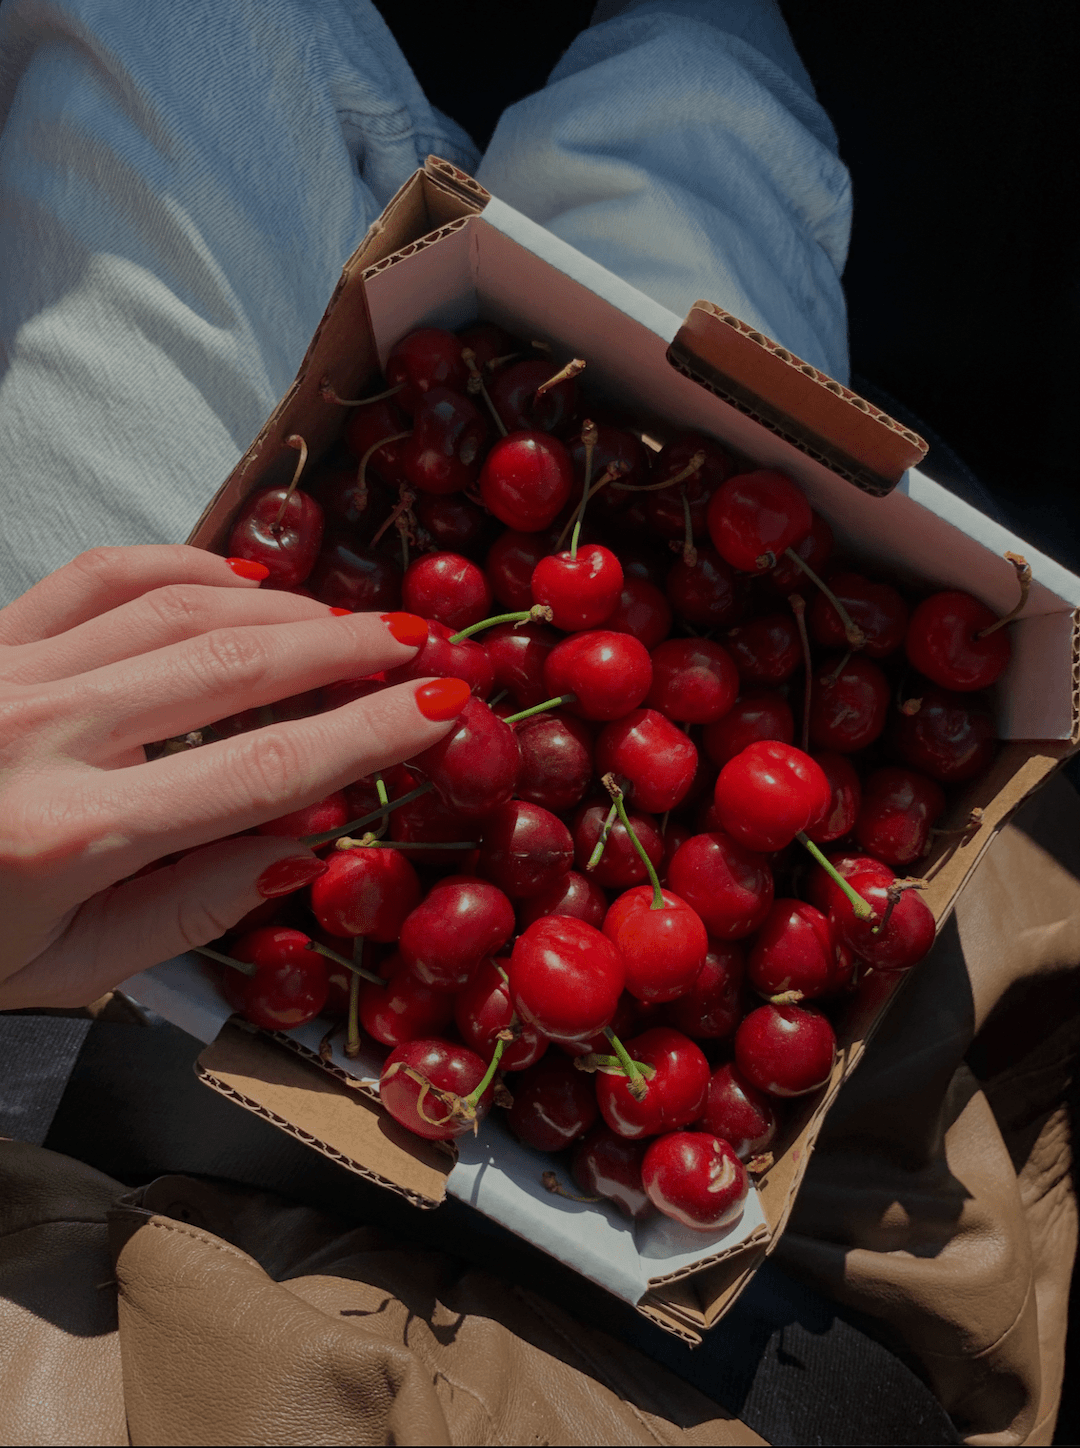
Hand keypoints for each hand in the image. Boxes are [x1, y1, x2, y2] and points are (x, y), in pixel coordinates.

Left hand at [0, 545, 460, 1008]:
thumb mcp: (70, 970)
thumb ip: (193, 906)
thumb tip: (309, 841)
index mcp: (69, 838)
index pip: (264, 774)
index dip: (369, 733)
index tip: (442, 705)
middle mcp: (40, 736)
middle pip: (235, 668)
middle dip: (348, 648)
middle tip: (424, 643)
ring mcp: (4, 672)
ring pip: (177, 608)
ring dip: (283, 608)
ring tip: (352, 623)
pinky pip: (98, 575)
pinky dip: (184, 568)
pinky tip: (243, 585)